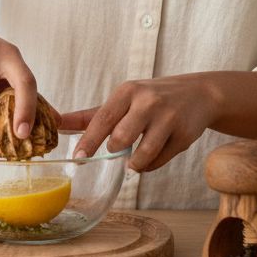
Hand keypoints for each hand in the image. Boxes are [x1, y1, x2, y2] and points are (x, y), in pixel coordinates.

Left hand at [58, 75, 218, 172]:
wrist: (198, 94)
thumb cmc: (150, 99)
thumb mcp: (123, 100)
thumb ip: (90, 115)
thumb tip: (58, 124)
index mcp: (128, 91)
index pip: (102, 119)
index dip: (89, 140)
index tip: (78, 157)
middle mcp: (148, 101)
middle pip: (121, 138)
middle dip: (115, 149)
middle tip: (117, 148)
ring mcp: (168, 118)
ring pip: (143, 154)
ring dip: (134, 163)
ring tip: (134, 159)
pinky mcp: (184, 135)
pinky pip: (160, 161)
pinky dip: (151, 164)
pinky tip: (153, 154)